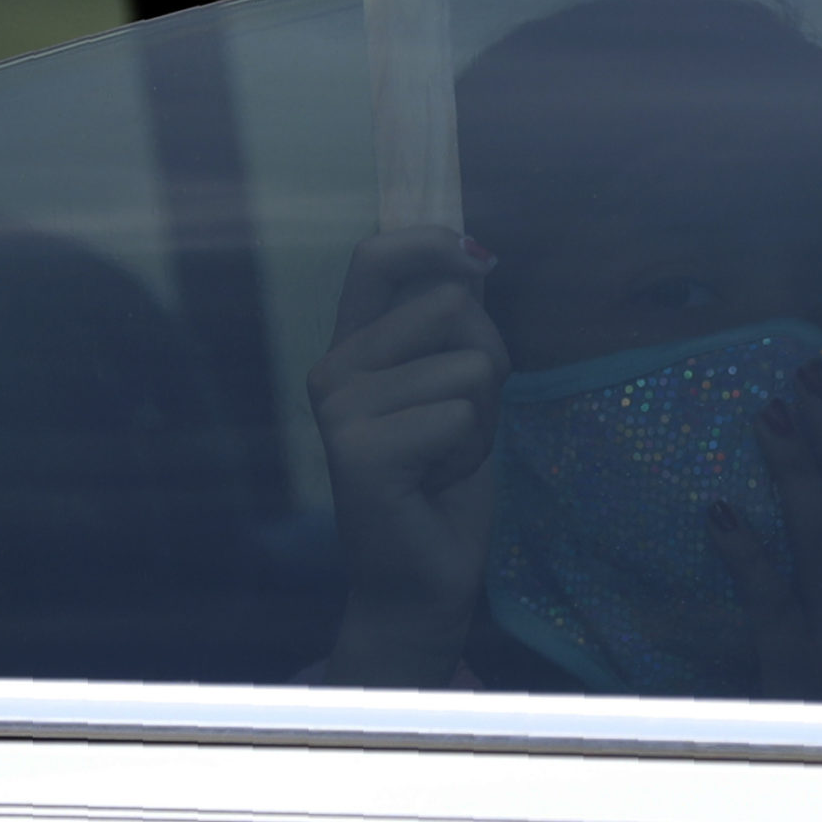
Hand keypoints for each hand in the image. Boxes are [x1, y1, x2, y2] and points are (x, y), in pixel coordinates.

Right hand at [309, 226, 508, 686]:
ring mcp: (339, 410)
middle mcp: (333, 370)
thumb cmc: (443, 479)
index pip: (375, 258)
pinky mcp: (359, 451)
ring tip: (446, 457)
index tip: (477, 260)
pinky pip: (461, 414)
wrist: (421, 579)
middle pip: (452, 306)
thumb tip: (474, 258)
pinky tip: (437, 482)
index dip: (431, 242)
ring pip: (468, 365)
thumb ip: (455, 324)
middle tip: (461, 423)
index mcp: (352, 348)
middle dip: (488, 361)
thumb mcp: (457, 385)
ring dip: (484, 416)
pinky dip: (472, 450)